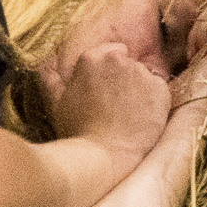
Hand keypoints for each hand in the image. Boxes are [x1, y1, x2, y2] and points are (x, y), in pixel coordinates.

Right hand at [50, 41, 170, 162]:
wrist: (105, 156)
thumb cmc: (78, 132)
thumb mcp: (56, 103)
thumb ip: (51, 78)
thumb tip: (45, 62)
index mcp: (91, 58)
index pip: (111, 51)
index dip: (109, 72)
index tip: (105, 90)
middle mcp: (118, 59)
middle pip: (128, 63)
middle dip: (124, 79)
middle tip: (115, 106)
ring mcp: (141, 73)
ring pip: (144, 77)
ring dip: (139, 91)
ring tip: (128, 116)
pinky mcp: (160, 89)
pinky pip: (159, 91)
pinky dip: (154, 103)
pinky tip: (141, 120)